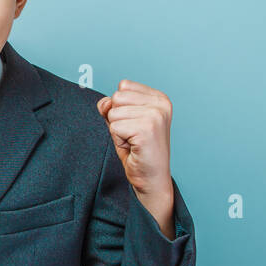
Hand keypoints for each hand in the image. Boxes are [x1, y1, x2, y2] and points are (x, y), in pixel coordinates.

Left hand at [95, 80, 172, 199]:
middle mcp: (160, 104)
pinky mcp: (147, 129)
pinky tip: (133, 147)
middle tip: (132, 135)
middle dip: (117, 119)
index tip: (133, 125)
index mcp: (159, 98)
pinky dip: (119, 140)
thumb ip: (112, 107)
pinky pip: (114, 127)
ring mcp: (155, 115)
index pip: (123, 86)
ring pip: (113, 113)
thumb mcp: (123, 122)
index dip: (120, 108)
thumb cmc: (139, 152)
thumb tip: (104, 103)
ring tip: (133, 141)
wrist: (151, 179)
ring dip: (118, 131)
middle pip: (116, 97)